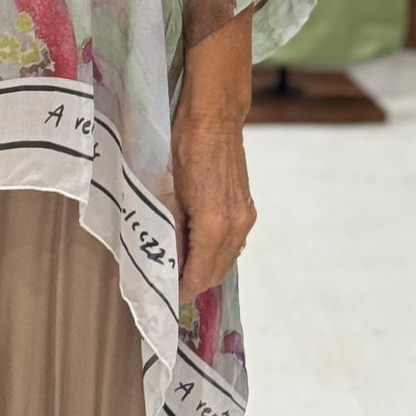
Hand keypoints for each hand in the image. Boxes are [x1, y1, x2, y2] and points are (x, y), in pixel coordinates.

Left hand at [170, 114, 255, 303]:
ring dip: (207, 269)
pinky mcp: (247, 208)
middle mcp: (235, 226)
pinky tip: (200, 247)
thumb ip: (174, 230)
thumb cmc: (185, 148)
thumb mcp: (170, 192)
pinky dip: (217, 253)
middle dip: (195, 283)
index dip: (183, 289)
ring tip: (183, 268)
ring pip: (227, 260)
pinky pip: (234, 243)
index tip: (168, 296)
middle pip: (216, 272)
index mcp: (214, 225)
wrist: (214, 119)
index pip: (199, 274)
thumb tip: (171, 259)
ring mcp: (245, 217)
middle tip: (171, 284)